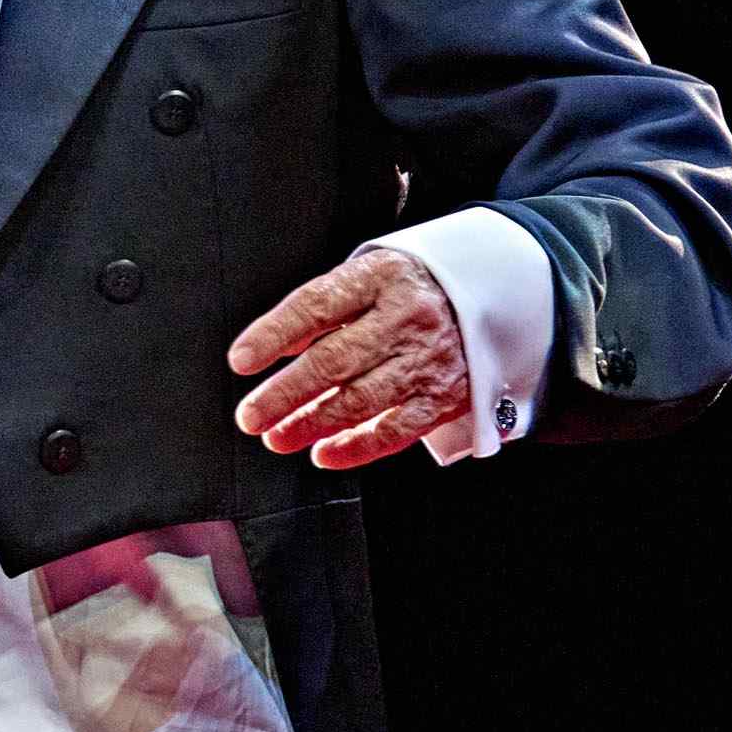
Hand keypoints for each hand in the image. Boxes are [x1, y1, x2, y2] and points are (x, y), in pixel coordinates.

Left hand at [228, 250, 472, 469]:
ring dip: (311, 424)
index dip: (274, 334)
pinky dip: (357, 447)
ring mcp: (427, 360)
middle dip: (285, 394)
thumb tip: (272, 346)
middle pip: (335, 360)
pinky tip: (324, 453)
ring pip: (361, 400)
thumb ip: (321, 309)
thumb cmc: (409, 290)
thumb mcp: (368, 277)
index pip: (317, 305)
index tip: (240, 360)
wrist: (491, 298)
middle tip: (251, 416)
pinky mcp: (443, 397)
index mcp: (380, 278)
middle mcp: (405, 319)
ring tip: (277, 437)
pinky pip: (396, 429)